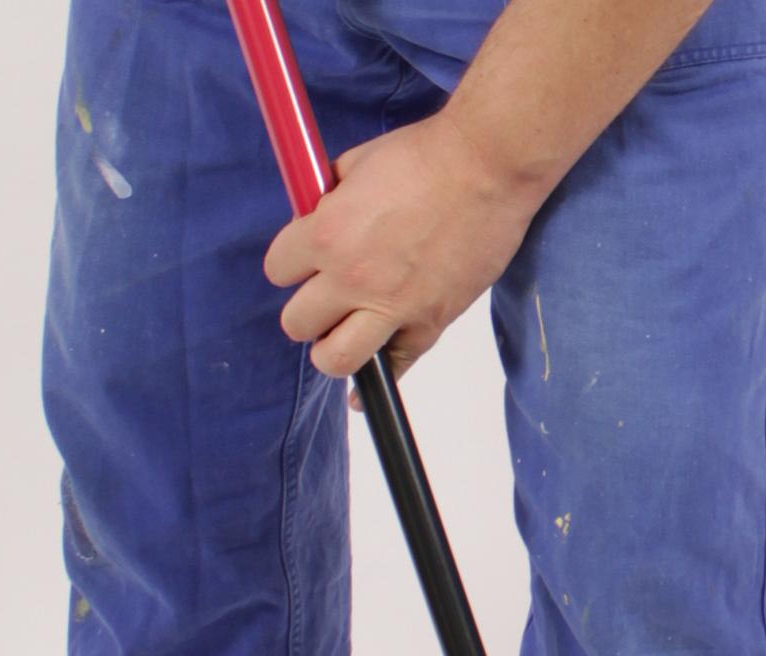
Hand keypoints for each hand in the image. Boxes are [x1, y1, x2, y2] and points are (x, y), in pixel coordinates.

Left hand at [264, 113, 541, 379]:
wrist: (487, 168)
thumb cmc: (425, 156)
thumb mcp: (358, 163)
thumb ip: (330, 199)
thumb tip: (318, 216)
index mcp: (326, 233)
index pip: (278, 270)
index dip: (290, 264)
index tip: (306, 261)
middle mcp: (351, 278)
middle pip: (297, 322)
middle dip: (307, 311)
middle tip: (324, 301)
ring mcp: (392, 308)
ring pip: (334, 359)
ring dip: (332, 352)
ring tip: (342, 337)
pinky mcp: (428, 325)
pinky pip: (393, 371)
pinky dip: (376, 384)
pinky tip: (366, 389)